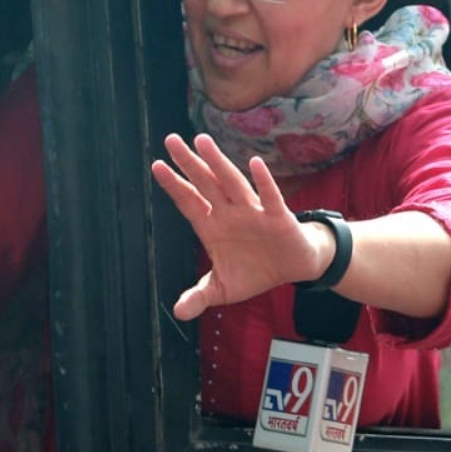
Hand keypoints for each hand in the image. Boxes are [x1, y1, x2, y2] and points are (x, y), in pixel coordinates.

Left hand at [151, 133, 329, 320]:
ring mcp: (253, 212)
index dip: (174, 185)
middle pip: (205, 184)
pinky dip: (263, 182)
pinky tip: (256, 164)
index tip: (156, 166)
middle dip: (189, 163)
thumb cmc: (256, 270)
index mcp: (213, 226)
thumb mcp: (223, 288)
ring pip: (232, 183)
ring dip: (218, 163)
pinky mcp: (278, 217)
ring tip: (203, 142)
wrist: (294, 267)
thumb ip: (200, 296)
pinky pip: (270, 197)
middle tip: (171, 140)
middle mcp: (229, 212)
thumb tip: (179, 311)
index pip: (189, 202)